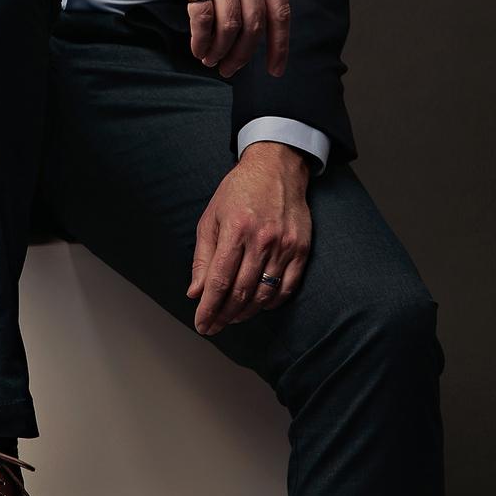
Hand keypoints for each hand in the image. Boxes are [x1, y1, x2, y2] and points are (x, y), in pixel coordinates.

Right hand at [110, 0, 289, 79]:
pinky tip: (197, 47)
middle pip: (255, 23)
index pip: (280, 10)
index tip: (274, 68)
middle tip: (231, 69)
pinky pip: (202, 16)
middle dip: (244, 55)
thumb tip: (259, 2)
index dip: (280, 45)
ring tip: (211, 60)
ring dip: (220, 51)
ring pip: (229, 24)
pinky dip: (201, 39)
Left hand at [186, 142, 311, 333]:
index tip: (201, 324)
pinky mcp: (301, 249)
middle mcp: (262, 239)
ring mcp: (284, 245)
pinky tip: (258, 306)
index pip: (220, 280)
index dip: (209, 308)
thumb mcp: (211, 218)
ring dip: (246, 313)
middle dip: (224, 316)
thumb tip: (195, 293)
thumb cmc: (239, 191)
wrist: (276, 168)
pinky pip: (287, 288)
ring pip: (264, 294)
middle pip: (241, 292)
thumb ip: (203, 257)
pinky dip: (271, 303)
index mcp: (236, 229)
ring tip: (232, 318)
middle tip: (214, 327)